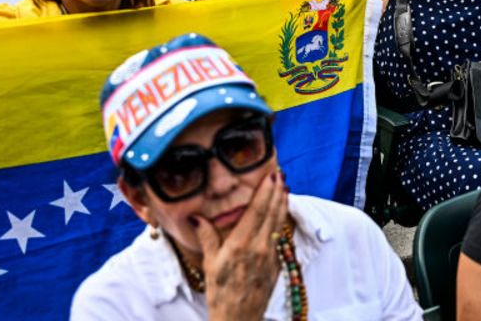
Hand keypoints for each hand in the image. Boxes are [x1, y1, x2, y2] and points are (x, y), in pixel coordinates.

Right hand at [196, 170, 287, 320]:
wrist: (238, 318)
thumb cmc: (220, 293)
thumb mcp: (210, 264)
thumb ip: (207, 237)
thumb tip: (196, 217)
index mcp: (241, 244)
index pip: (257, 210)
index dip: (265, 191)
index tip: (271, 175)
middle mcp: (259, 247)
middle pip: (272, 213)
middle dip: (277, 191)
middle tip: (280, 174)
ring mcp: (271, 256)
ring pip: (279, 223)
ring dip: (283, 203)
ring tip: (284, 187)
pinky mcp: (277, 264)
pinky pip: (281, 236)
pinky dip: (282, 220)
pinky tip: (282, 213)